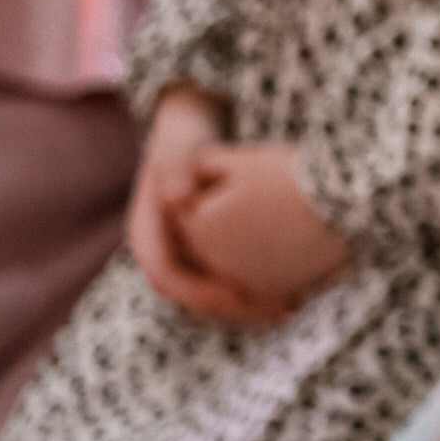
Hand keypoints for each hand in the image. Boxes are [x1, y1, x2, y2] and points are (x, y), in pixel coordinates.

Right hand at [134, 113, 351, 327]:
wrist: (193, 131)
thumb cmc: (186, 138)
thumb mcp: (178, 146)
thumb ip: (176, 165)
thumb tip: (173, 195)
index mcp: (146, 235)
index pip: (167, 276)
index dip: (201, 292)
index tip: (240, 295)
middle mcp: (164, 253)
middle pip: (192, 297)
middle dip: (235, 308)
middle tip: (279, 309)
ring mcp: (186, 258)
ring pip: (213, 298)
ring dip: (251, 307)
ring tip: (293, 304)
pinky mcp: (210, 258)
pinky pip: (229, 285)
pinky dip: (257, 293)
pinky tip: (293, 292)